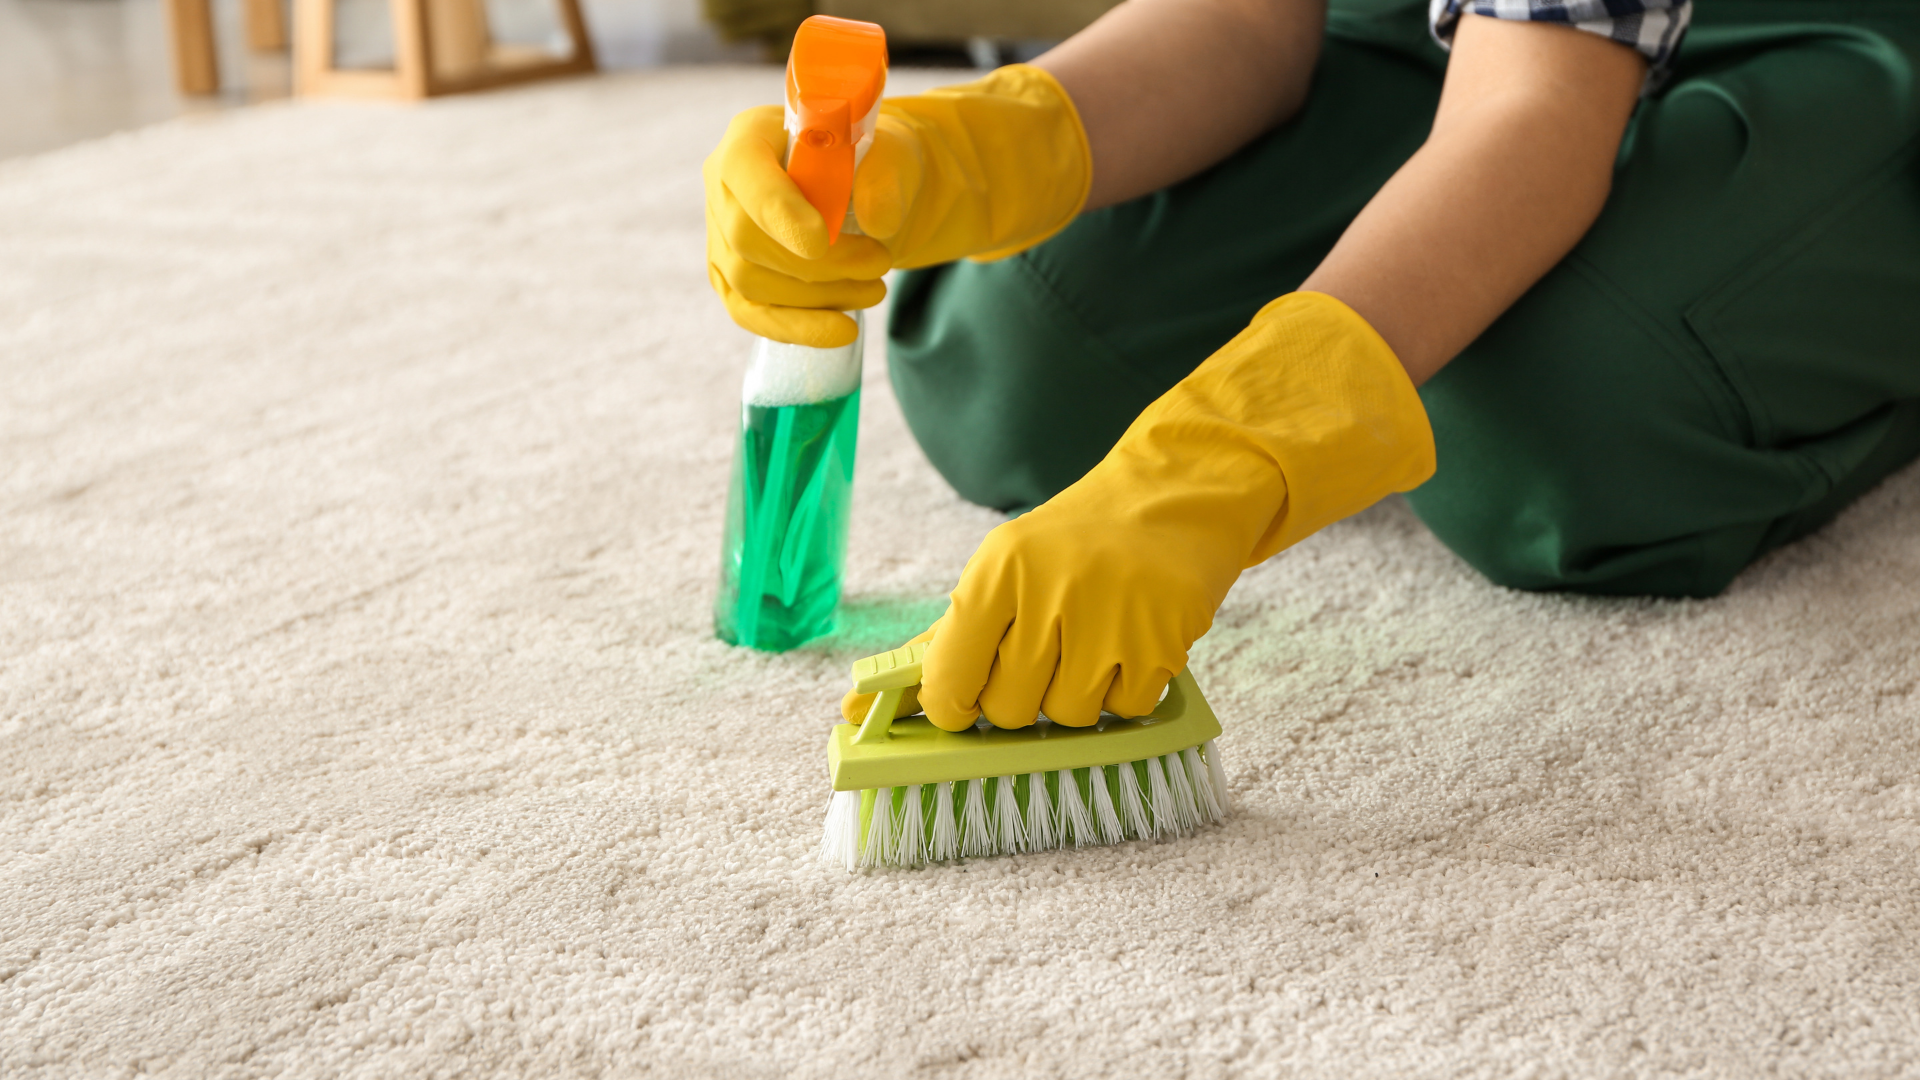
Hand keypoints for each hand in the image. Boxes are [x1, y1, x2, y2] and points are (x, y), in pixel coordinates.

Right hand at [704, 105, 892, 348]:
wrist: (867, 191)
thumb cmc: (873, 164)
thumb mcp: (892, 153)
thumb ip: (887, 176)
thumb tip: (879, 222)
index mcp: (750, 135)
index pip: (746, 173)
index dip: (777, 211)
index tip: (819, 242)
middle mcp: (722, 184)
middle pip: (747, 238)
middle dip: (818, 264)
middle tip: (879, 264)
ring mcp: (720, 235)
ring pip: (750, 281)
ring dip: (818, 296)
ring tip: (874, 289)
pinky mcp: (731, 279)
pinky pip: (751, 314)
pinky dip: (798, 328)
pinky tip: (842, 330)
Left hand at [908, 293, 1436, 730]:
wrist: (1175, 496)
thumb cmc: (1077, 542)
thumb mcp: (1004, 566)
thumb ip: (947, 636)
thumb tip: (867, 701)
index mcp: (998, 571)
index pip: (949, 677)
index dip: (953, 705)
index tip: (964, 703)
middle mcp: (1048, 593)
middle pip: (1007, 709)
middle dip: (1021, 699)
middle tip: (1044, 659)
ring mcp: (1108, 622)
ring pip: (1065, 717)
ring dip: (1075, 696)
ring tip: (1091, 645)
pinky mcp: (1160, 644)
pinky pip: (1122, 711)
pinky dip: (1125, 691)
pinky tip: (1129, 645)